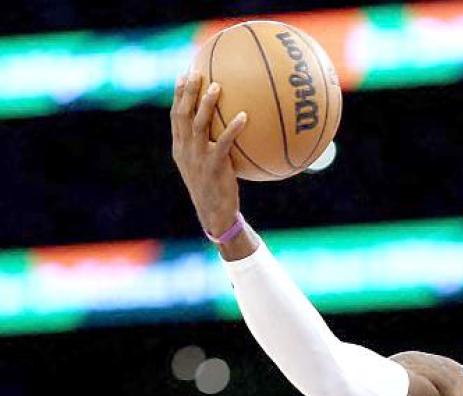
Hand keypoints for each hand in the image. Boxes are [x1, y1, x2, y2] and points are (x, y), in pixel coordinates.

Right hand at [170, 71, 246, 235]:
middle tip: (195, 72)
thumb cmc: (215, 187)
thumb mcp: (206, 163)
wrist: (214, 213)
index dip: (178, 94)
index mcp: (180, 147)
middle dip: (187, 92)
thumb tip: (228, 122)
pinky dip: (233, 129)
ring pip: (199, 125)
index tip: (184, 73)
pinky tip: (244, 116)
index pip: (176, 116)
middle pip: (182, 115)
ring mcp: (198, 158)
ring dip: (206, 105)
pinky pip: (224, 143)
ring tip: (217, 86)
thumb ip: (210, 143)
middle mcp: (185, 150)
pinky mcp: (214, 166)